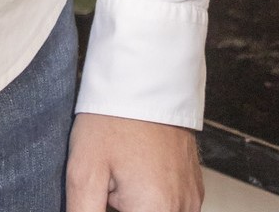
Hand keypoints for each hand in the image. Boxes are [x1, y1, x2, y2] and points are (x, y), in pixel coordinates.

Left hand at [67, 114, 202, 211]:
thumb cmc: (113, 118)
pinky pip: (170, 204)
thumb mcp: (84, 170)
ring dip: (137, 204)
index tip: (101, 193)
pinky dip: (150, 197)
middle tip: (109, 182)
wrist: (144, 79)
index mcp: (156, 210)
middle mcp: (181, 209)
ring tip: (121, 173)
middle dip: (119, 206)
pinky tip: (135, 170)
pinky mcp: (194, 188)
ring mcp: (191, 199)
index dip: (107, 207)